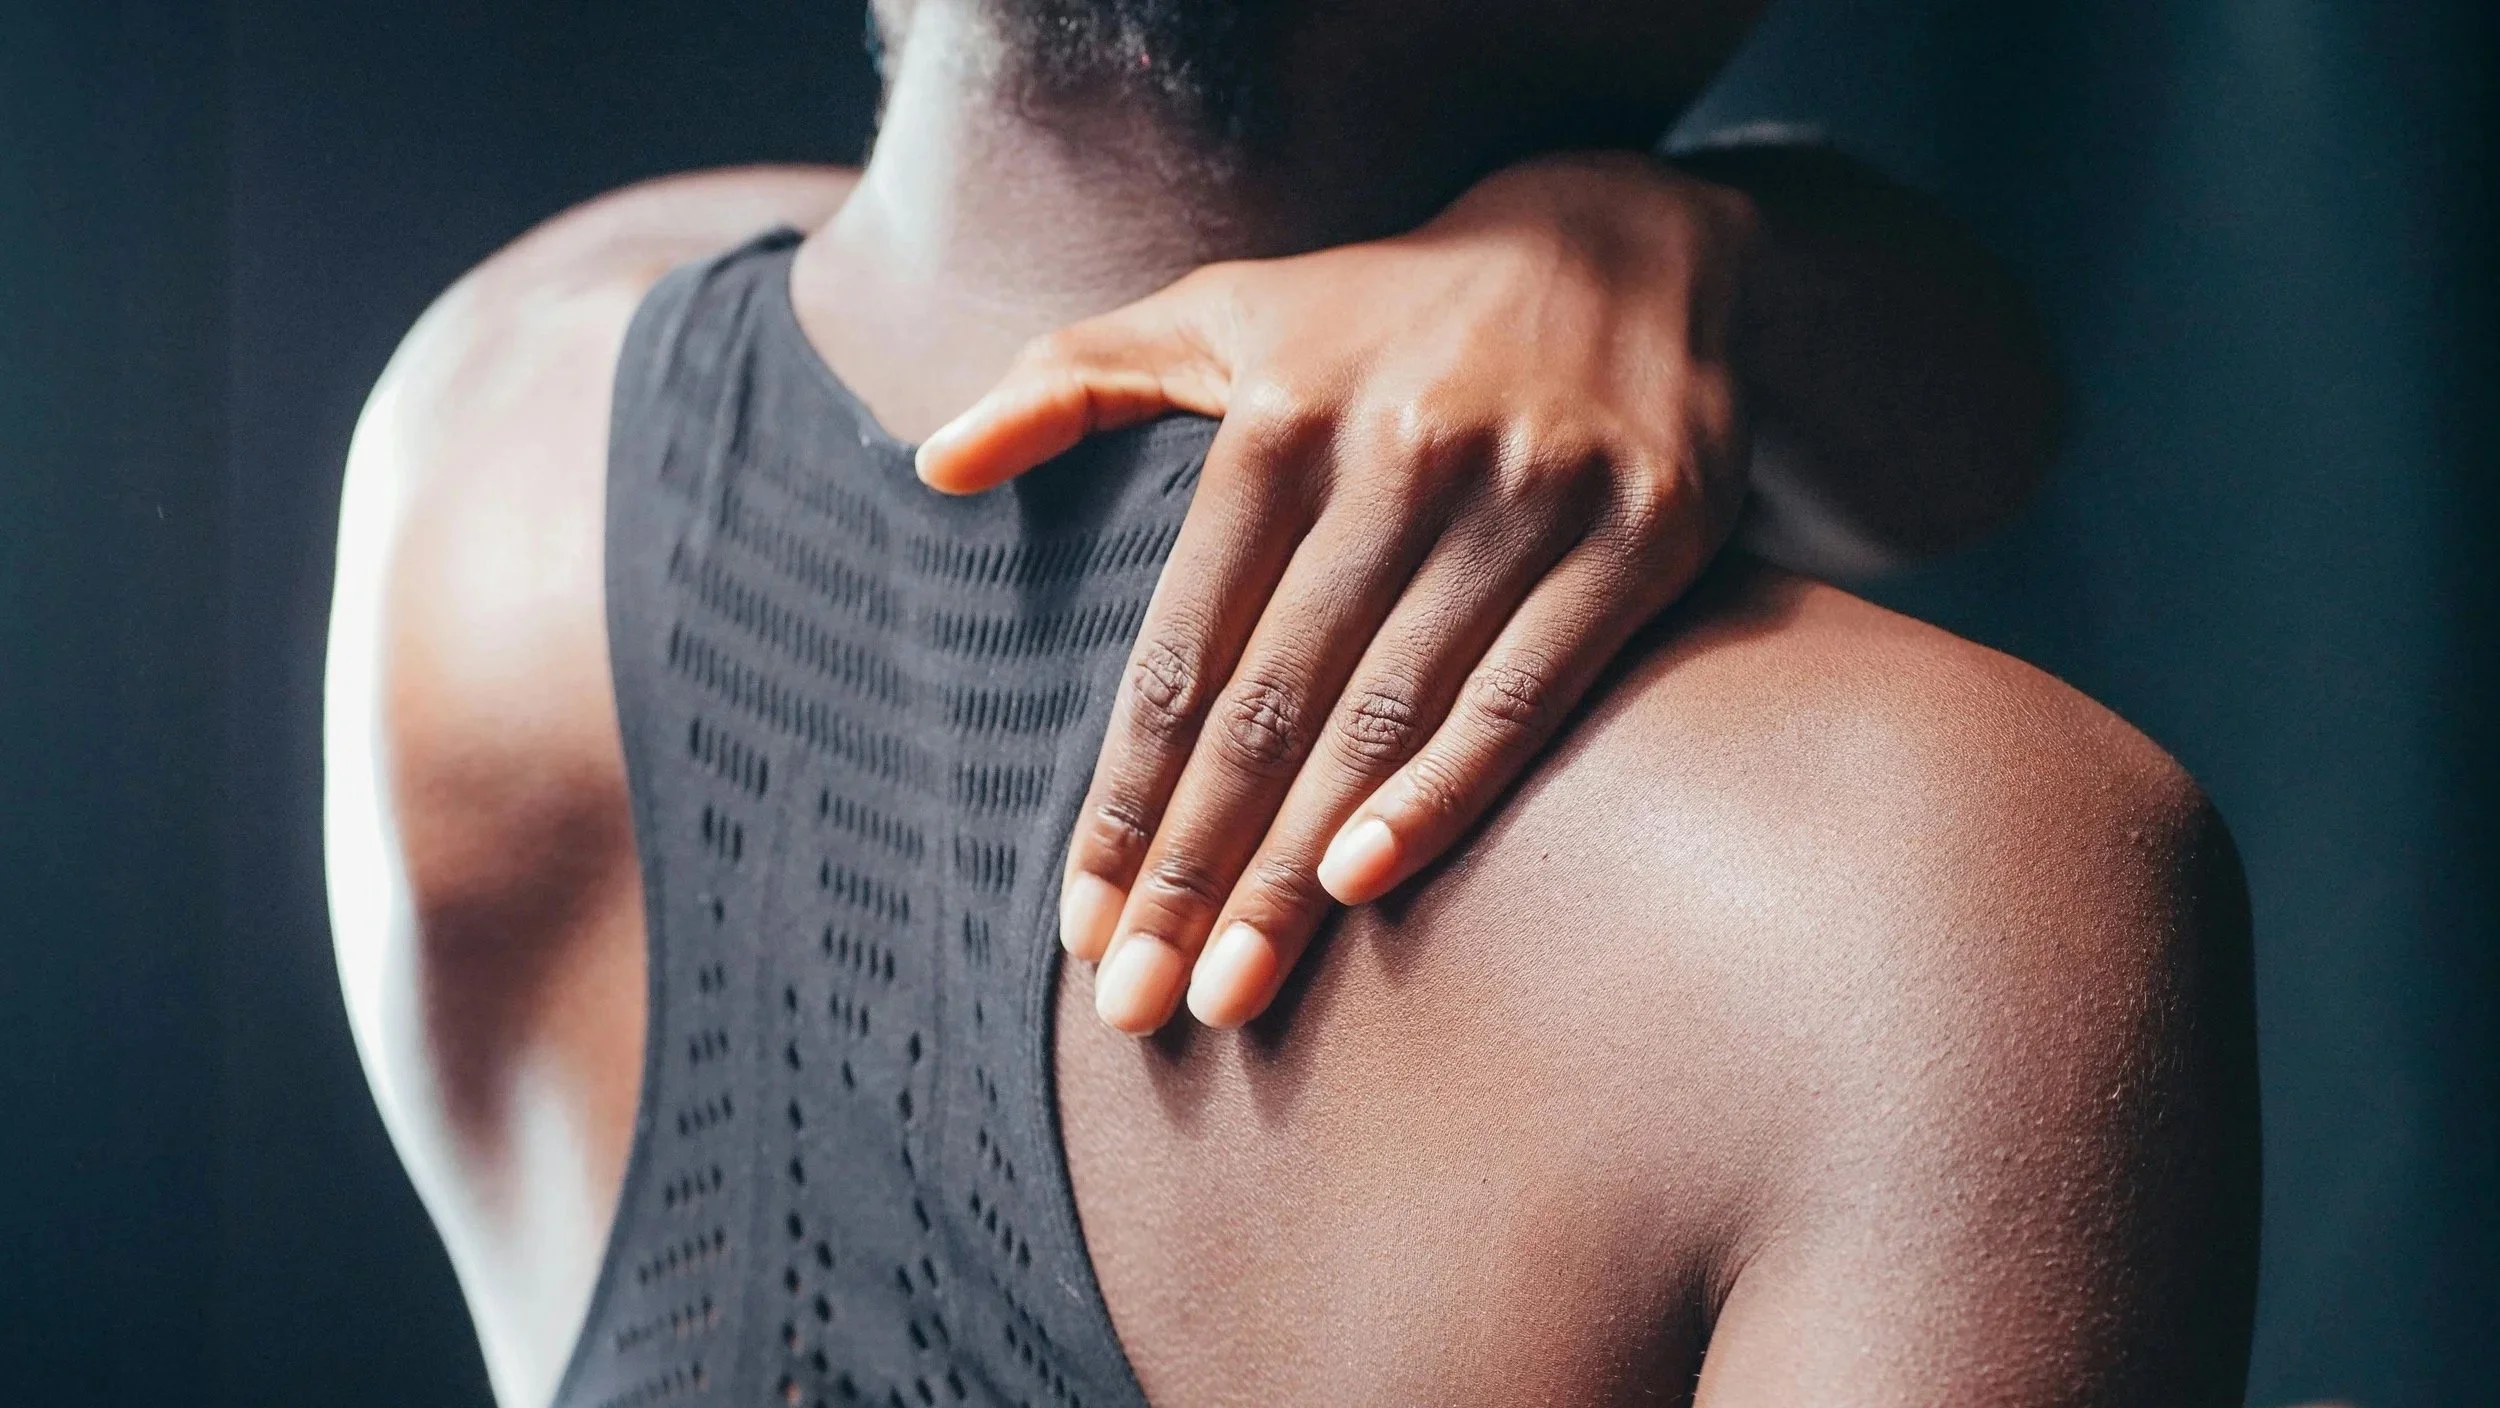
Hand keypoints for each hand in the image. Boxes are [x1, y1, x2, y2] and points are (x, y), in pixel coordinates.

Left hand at [916, 152, 1757, 1033]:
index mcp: (1279, 417)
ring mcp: (1524, 497)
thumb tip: (932, 464)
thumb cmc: (1386, 310)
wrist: (1623, 244)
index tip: (1078, 924)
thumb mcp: (1222, 307)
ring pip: (1384, 718)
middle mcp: (1396, 457)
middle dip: (1190, 868)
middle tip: (1136, 1004)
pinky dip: (1447, 790)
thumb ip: (1072, 377)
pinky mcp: (1639, 535)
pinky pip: (1526, 690)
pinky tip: (1365, 887)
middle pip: (1268, 707)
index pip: (1179, 650)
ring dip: (1296, 870)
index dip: (1122, 796)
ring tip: (1230, 991)